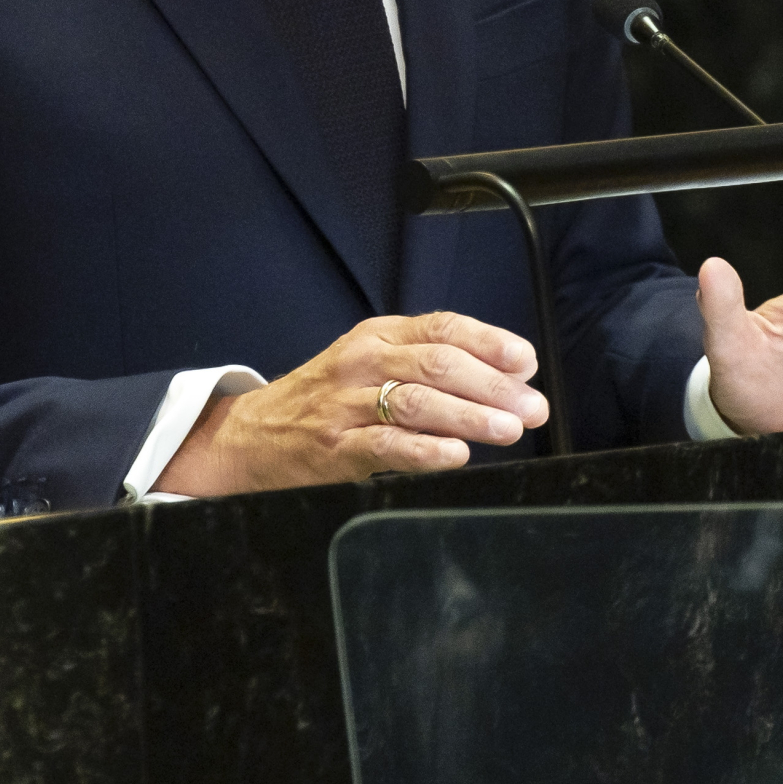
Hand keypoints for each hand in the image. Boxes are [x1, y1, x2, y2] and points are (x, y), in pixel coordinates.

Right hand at [156, 311, 549, 496]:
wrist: (251, 436)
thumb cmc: (325, 401)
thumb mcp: (370, 365)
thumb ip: (427, 366)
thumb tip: (506, 378)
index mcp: (378, 335)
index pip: (442, 328)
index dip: (490, 342)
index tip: (526, 362)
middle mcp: (363, 361)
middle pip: (437, 363)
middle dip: (493, 385)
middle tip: (532, 407)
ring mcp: (346, 404)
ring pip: (417, 402)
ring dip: (470, 415)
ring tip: (508, 429)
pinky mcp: (334, 446)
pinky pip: (386, 446)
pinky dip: (425, 450)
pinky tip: (456, 455)